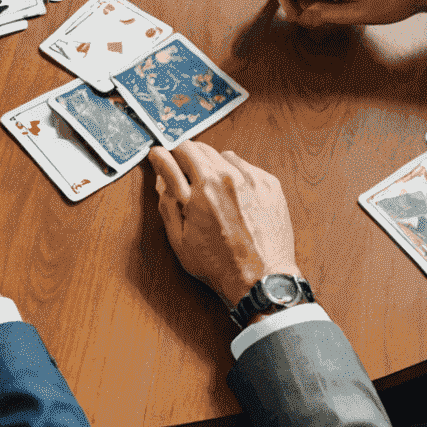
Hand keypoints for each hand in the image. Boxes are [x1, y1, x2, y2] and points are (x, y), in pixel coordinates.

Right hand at [151, 140, 301, 309]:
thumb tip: (161, 180)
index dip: (160, 156)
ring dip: (210, 164)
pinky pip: (243, 164)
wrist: (262, 279)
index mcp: (200, 192)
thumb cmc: (222, 265)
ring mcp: (249, 178)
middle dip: (183, 157)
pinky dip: (234, 173)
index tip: (158, 156)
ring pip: (219, 153)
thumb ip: (166, 205)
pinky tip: (233, 194)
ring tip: (211, 188)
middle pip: (194, 147)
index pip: (170, 157)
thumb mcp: (180, 241)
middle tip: (183, 172)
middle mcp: (225, 179)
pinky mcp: (267, 182)